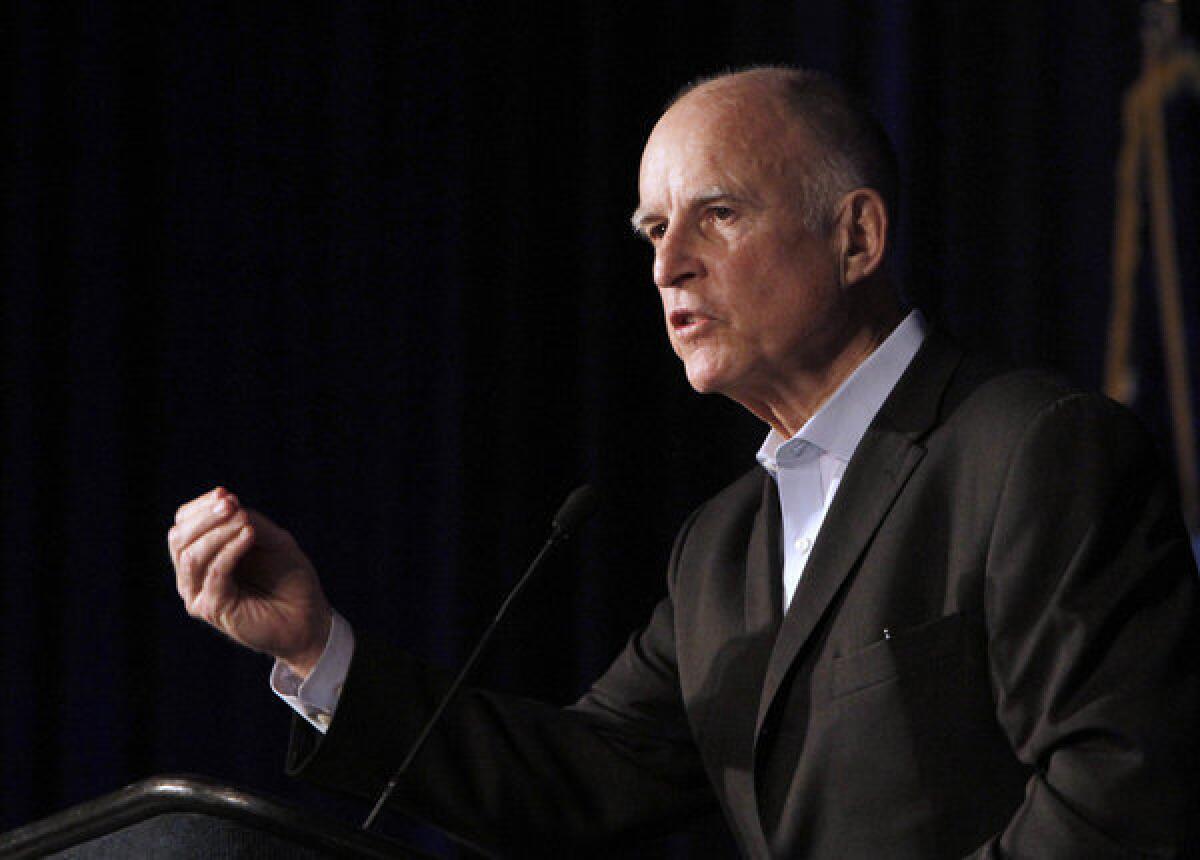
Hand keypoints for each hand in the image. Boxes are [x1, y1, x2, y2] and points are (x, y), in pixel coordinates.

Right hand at [168, 487, 332, 676]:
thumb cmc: (289, 578)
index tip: (225, 494)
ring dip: (218, 531)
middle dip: (205, 516)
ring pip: (191, 555)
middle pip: (179, 538)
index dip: (201, 507)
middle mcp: (194, 576)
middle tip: (231, 503)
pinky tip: (249, 535)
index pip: (183, 525)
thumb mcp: (271, 539)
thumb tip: (226, 500)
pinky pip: (214, 573)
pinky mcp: (213, 608)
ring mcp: (199, 594)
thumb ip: (248, 520)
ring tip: (245, 521)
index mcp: (203, 556)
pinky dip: (231, 549)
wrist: (307, 617)